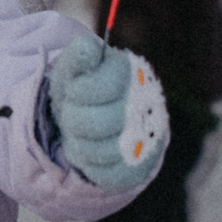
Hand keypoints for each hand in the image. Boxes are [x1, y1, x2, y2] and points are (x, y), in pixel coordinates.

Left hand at [45, 37, 167, 191]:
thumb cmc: (81, 90)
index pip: (96, 87)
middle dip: (75, 120)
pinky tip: (90, 151)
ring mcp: (147, 137)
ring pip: (101, 151)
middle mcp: (146, 104)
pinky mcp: (141, 166)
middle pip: (95, 123)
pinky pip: (108, 175)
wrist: (96, 120)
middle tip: (75, 114)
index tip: (75, 91)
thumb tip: (86, 47)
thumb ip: (78, 57)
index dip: (77, 93)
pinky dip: (91, 164)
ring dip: (80, 144)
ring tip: (81, 133)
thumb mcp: (74, 69)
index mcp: (130, 73)